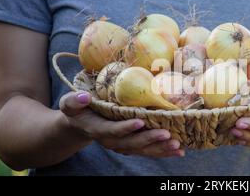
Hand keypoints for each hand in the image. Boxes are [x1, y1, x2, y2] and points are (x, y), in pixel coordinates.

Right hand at [59, 91, 184, 156]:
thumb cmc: (78, 110)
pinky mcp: (132, 146)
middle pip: (132, 143)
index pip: (113, 130)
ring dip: (160, 149)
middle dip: (150, 140)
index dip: (126, 128)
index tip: (140, 122)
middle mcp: (112, 141)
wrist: (82, 125)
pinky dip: (164, 151)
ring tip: (177, 146)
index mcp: (98, 130)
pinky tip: (179, 151)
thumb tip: (85, 96)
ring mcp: (123, 146)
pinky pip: (149, 151)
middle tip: (167, 134)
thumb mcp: (70, 103)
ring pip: (143, 150)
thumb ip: (74, 101)